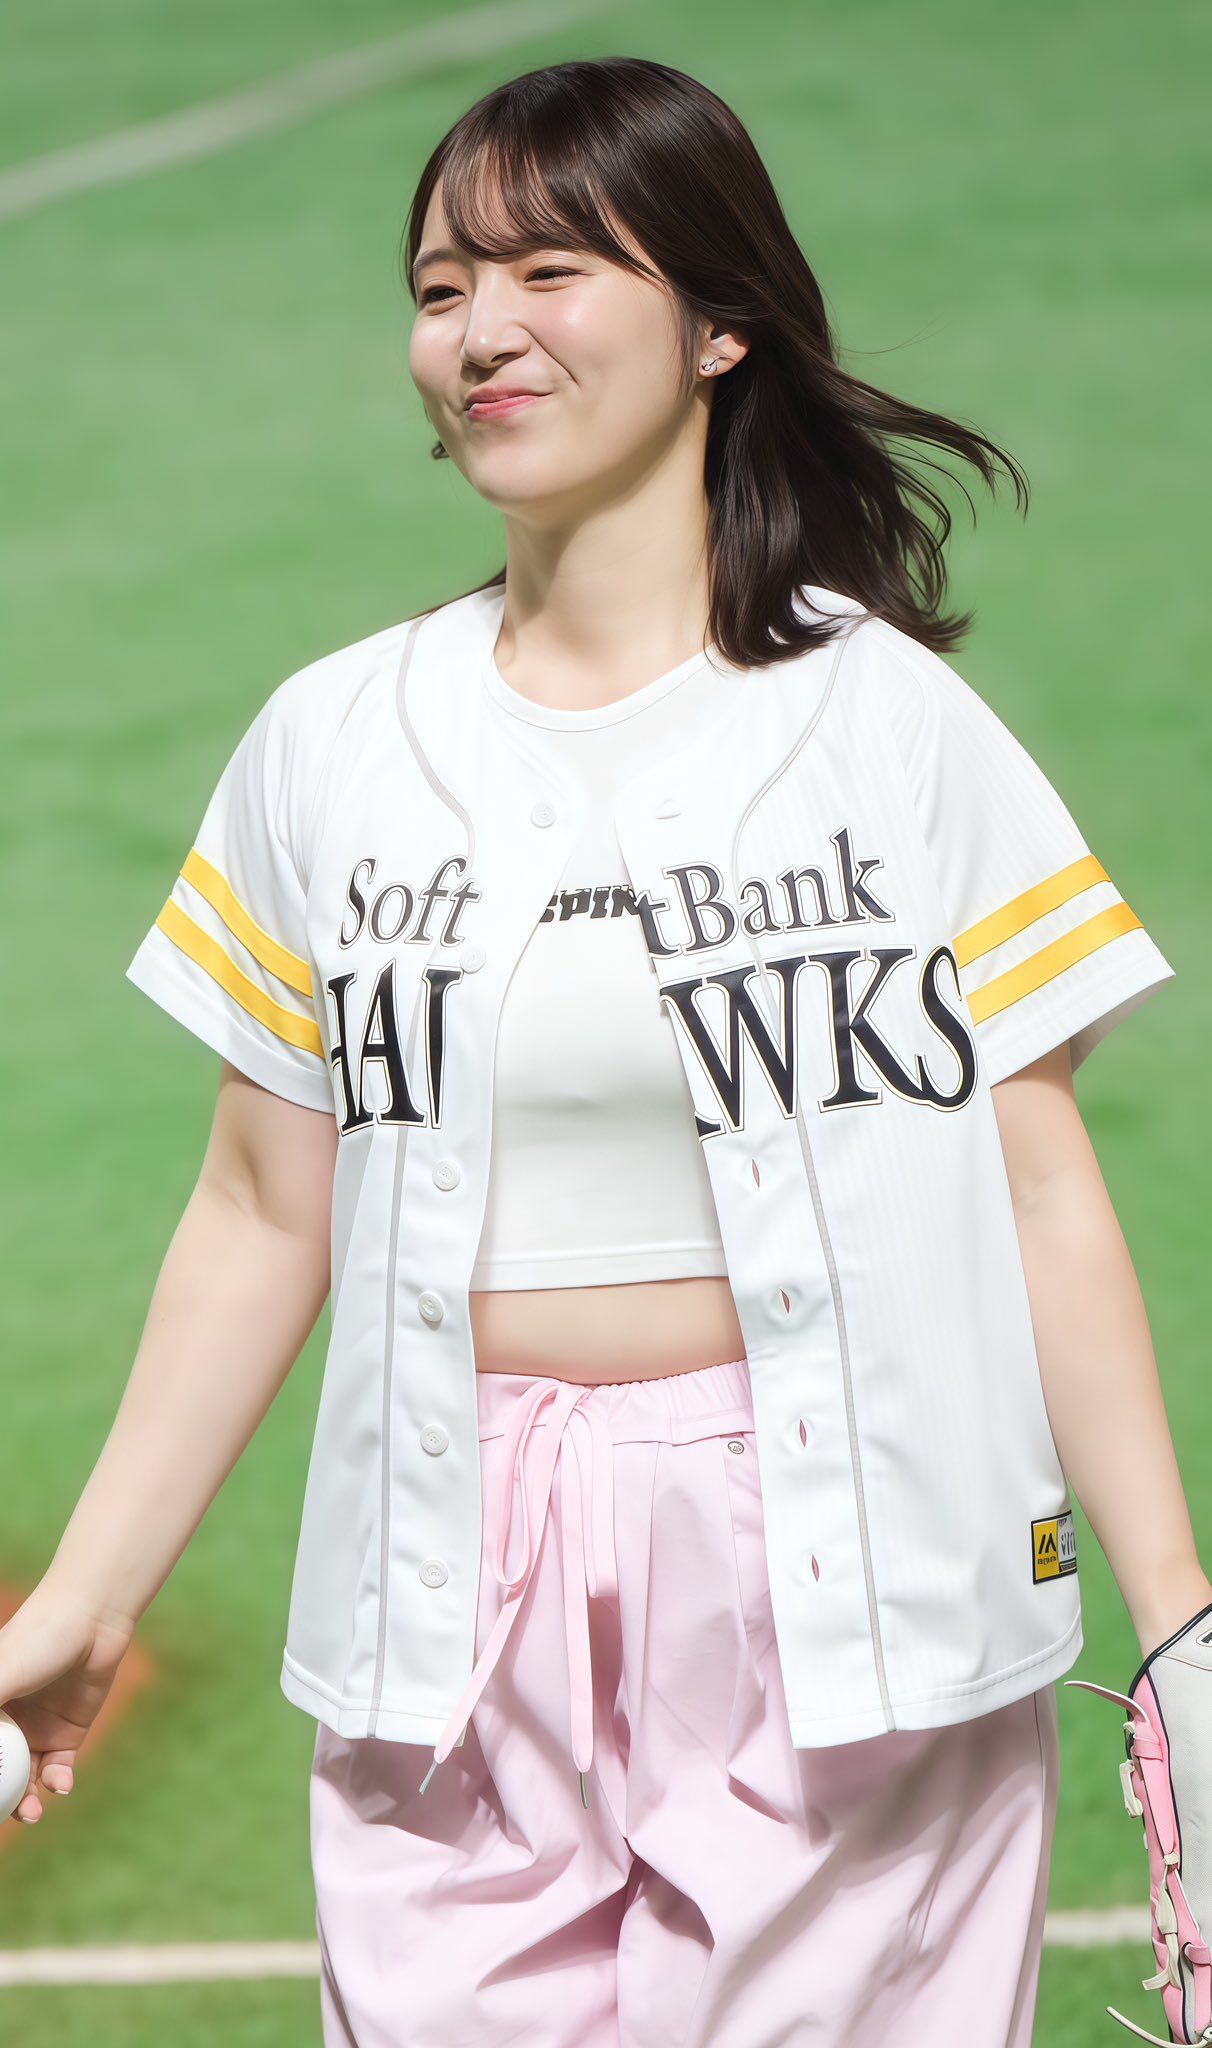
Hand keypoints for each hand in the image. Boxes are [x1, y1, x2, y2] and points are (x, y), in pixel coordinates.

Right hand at [0, 1583, 136, 1825]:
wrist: (92, 1619)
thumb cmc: (37, 1639)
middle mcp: (4, 1723)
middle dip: (0, 1800)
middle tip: (8, 1816)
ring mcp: (35, 1730)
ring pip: (24, 1780)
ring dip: (26, 1802)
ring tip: (33, 1812)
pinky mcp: (67, 1732)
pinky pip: (57, 1770)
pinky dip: (56, 1783)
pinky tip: (60, 1783)